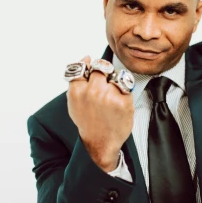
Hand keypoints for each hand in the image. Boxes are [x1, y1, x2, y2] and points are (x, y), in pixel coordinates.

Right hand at [67, 55, 134, 171]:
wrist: (101, 143)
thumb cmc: (88, 122)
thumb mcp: (74, 102)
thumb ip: (77, 80)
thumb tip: (85, 59)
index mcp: (77, 91)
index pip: (82, 66)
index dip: (88, 67)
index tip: (92, 73)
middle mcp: (92, 92)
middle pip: (101, 67)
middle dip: (104, 72)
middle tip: (105, 85)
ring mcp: (109, 96)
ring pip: (115, 75)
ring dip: (115, 82)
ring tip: (112, 97)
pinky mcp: (124, 101)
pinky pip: (126, 86)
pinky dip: (125, 92)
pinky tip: (119, 104)